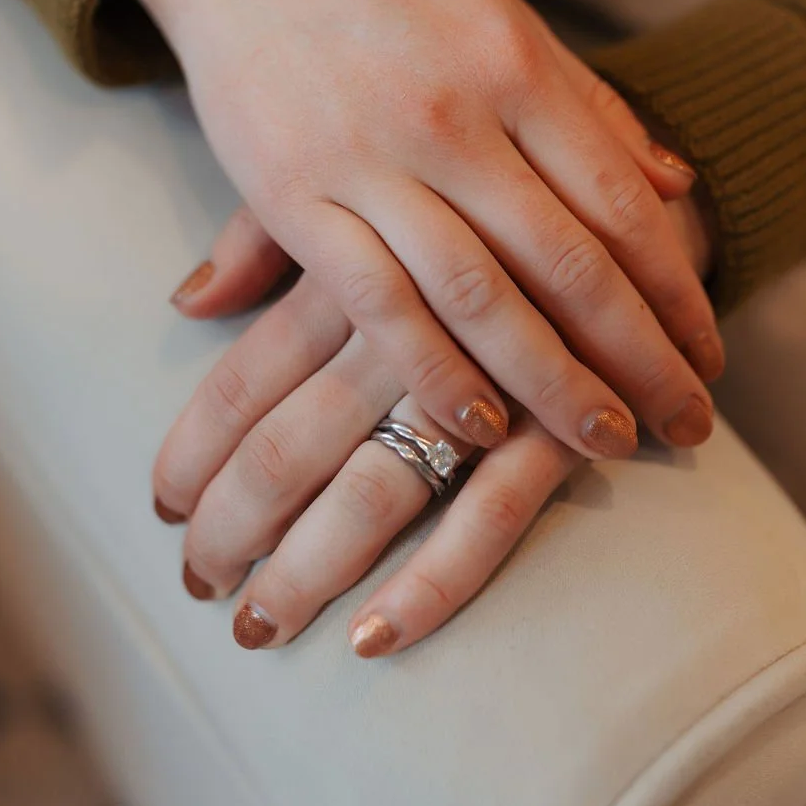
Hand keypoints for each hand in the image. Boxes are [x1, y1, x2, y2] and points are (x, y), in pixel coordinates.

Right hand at [121, 0, 720, 456]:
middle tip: (685, 425)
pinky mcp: (294, 198)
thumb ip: (585, 100)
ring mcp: (369, 160)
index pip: (617, 201)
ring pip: (479, 296)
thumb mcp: (500, 13)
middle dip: (636, 356)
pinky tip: (480, 425)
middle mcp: (451, 115)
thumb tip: (675, 182)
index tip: (708, 355)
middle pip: (565, 262)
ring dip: (550, 382)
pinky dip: (431, 370)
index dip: (673, 290)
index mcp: (513, 64)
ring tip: (604, 442)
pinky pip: (377, 303)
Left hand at [154, 190, 714, 653]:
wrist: (645, 170)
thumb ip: (273, 236)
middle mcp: (409, 324)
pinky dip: (433, 580)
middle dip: (235, 522)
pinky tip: (377, 635)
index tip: (160, 504)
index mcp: (357, 262)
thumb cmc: (489, 183)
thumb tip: (186, 295)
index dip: (198, 446)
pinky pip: (490, 516)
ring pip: (375, 488)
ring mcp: (488, 377)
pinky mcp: (563, 417)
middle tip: (196, 583)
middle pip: (293, 441)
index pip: (249, 373)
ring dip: (310, 567)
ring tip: (257, 627)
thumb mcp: (373, 173)